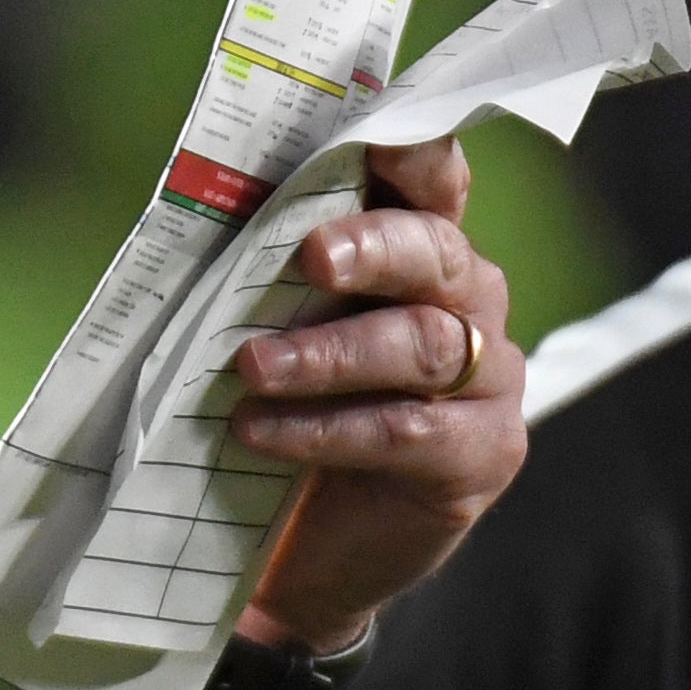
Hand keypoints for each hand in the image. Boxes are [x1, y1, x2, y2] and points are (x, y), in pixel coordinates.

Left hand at [228, 137, 524, 651]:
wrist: (304, 548)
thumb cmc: (286, 405)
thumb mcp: (270, 322)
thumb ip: (266, 266)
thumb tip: (201, 199)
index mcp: (420, 250)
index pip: (433, 184)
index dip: (415, 157)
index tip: (376, 142)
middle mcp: (469, 302)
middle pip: (437, 255)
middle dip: (373, 248)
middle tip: (311, 258)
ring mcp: (489, 380)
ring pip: (423, 345)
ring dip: (328, 354)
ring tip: (249, 367)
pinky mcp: (480, 455)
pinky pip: (407, 430)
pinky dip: (326, 427)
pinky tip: (260, 431)